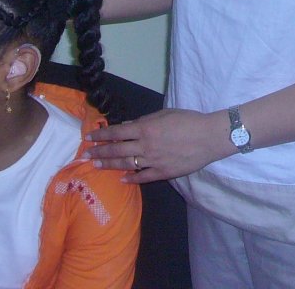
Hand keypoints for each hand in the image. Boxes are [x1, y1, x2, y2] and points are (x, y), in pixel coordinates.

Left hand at [85, 108, 228, 182]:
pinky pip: (143, 177)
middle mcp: (145, 146)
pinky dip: (131, 178)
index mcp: (145, 129)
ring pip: (126, 164)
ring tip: (96, 166)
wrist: (209, 137)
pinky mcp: (162, 172)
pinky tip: (121, 179)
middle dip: (99, 152)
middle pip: (117, 150)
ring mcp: (153, 161)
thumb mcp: (165, 114)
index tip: (89, 137)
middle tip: (85, 155)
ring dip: (109, 165)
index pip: (117, 133)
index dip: (101, 135)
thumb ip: (145, 121)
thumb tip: (127, 126)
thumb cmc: (188, 121)